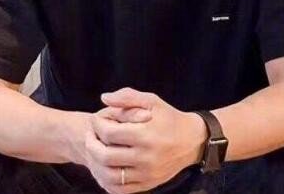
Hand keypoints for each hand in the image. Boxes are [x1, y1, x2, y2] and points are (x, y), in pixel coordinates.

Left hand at [82, 88, 206, 193]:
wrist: (193, 141)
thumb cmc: (169, 118)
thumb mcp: (152, 101)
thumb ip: (127, 97)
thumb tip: (103, 98)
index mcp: (146, 134)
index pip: (109, 133)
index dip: (97, 125)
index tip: (96, 119)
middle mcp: (146, 156)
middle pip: (105, 156)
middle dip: (91, 144)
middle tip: (91, 136)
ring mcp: (147, 173)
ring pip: (110, 175)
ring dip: (97, 163)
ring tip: (96, 151)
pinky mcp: (148, 184)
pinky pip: (120, 189)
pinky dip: (107, 180)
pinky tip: (106, 167)